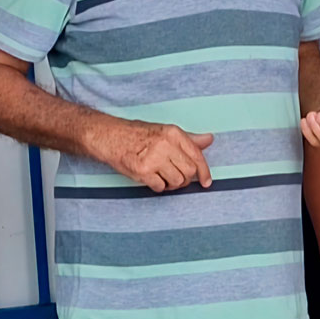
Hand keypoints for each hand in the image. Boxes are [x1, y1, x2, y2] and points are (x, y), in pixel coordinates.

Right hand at [95, 119, 213, 191]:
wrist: (110, 137)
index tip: (206, 182)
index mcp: (173, 133)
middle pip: (189, 172)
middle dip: (185, 179)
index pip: (197, 156)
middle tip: (176, 177)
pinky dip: (158, 186)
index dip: (204, 172)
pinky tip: (152, 179)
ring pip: (177, 181)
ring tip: (162, 176)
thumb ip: (188, 139)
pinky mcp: (142, 171)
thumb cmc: (138, 134)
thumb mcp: (165, 131)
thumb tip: (209, 139)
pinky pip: (160, 187)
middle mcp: (165, 144)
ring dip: (171, 184)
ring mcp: (154, 158)